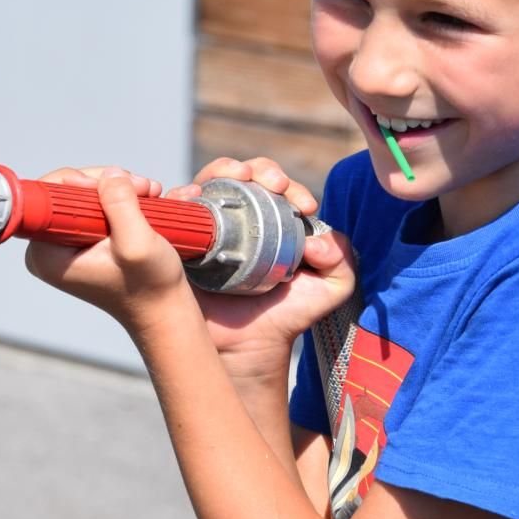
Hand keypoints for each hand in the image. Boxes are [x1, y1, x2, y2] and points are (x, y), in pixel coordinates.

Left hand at [23, 166, 197, 334]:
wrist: (165, 310)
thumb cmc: (150, 287)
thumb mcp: (137, 244)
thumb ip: (120, 204)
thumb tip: (110, 174)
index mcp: (46, 253)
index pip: (48, 194)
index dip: (83, 180)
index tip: (116, 186)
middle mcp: (50, 247)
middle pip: (70, 189)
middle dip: (110, 183)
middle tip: (143, 189)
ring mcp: (69, 243)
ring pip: (89, 193)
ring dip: (123, 188)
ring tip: (152, 196)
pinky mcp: (87, 240)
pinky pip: (100, 204)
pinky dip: (125, 199)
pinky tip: (149, 202)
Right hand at [167, 157, 355, 386]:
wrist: (248, 349)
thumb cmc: (286, 315)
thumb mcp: (331, 288)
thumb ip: (342, 259)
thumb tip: (315, 241)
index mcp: (272, 221)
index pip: (279, 187)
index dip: (293, 187)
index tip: (306, 206)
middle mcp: (238, 218)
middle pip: (243, 174)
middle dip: (261, 169)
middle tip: (275, 184)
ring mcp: (208, 228)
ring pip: (208, 182)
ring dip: (222, 170)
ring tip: (239, 177)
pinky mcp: (181, 242)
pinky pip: (175, 210)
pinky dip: (181, 194)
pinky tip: (195, 196)